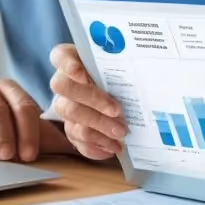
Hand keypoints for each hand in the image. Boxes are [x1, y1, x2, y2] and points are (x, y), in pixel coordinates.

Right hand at [49, 44, 127, 160]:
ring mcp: (64, 105)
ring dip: (98, 127)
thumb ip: (123, 64)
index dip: (67, 64)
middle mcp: (64, 82)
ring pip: (72, 116)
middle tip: (117, 111)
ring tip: (121, 133)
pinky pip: (76, 139)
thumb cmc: (121, 74)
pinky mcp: (70, 127)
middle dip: (92, 100)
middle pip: (64, 88)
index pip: (60, 56)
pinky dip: (95, 146)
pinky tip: (112, 148)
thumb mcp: (122, 64)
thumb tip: (144, 70)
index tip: (81, 73)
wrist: (121, 94)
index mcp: (73, 59)